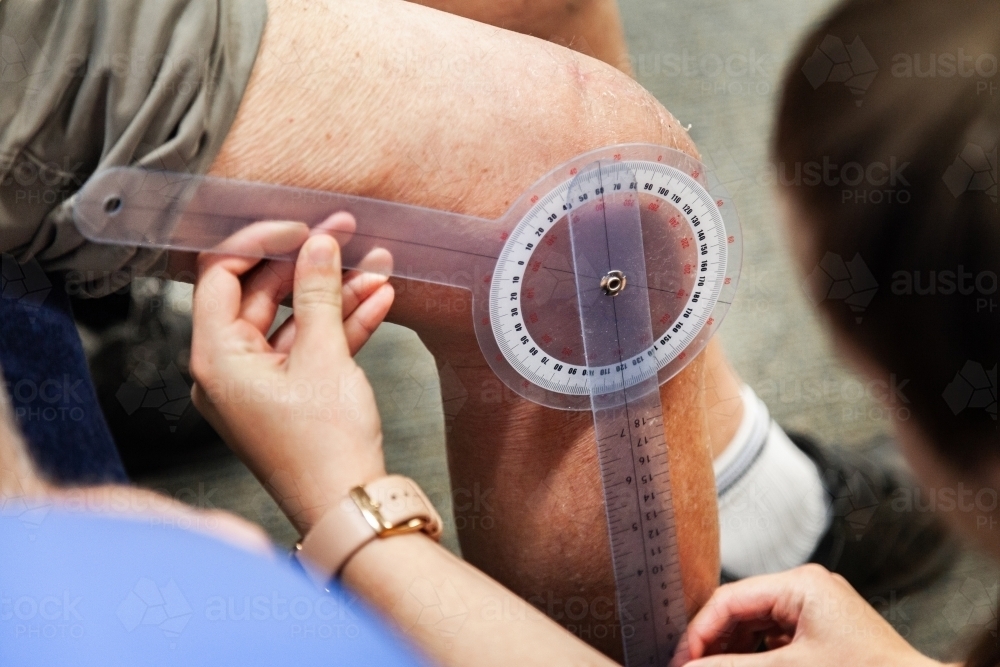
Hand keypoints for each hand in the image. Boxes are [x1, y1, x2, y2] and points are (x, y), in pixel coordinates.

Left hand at [189, 217, 394, 534]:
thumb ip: (317, 294)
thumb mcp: (324, 358)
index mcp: (216, 357)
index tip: (303, 227)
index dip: (261, 242)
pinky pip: (311, 347)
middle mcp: (229, 368)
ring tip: (378, 266)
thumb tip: (318, 245)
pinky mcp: (290, 395)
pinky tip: (378, 300)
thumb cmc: (325, 448)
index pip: (220, 274)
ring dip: (336, 293)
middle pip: (261, 294)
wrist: (350, 508)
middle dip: (310, 264)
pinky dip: (342, 324)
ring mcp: (260, 383)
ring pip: (294, 320)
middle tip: (349, 235)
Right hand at [676, 564, 942, 666]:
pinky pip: (772, 636)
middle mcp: (806, 587)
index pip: (730, 598)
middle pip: (740, 609)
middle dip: (713, 642)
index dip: (699, 632)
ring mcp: (814, 608)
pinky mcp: (820, 629)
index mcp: (801, 583)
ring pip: (753, 624)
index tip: (681, 662)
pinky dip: (753, 654)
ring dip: (731, 650)